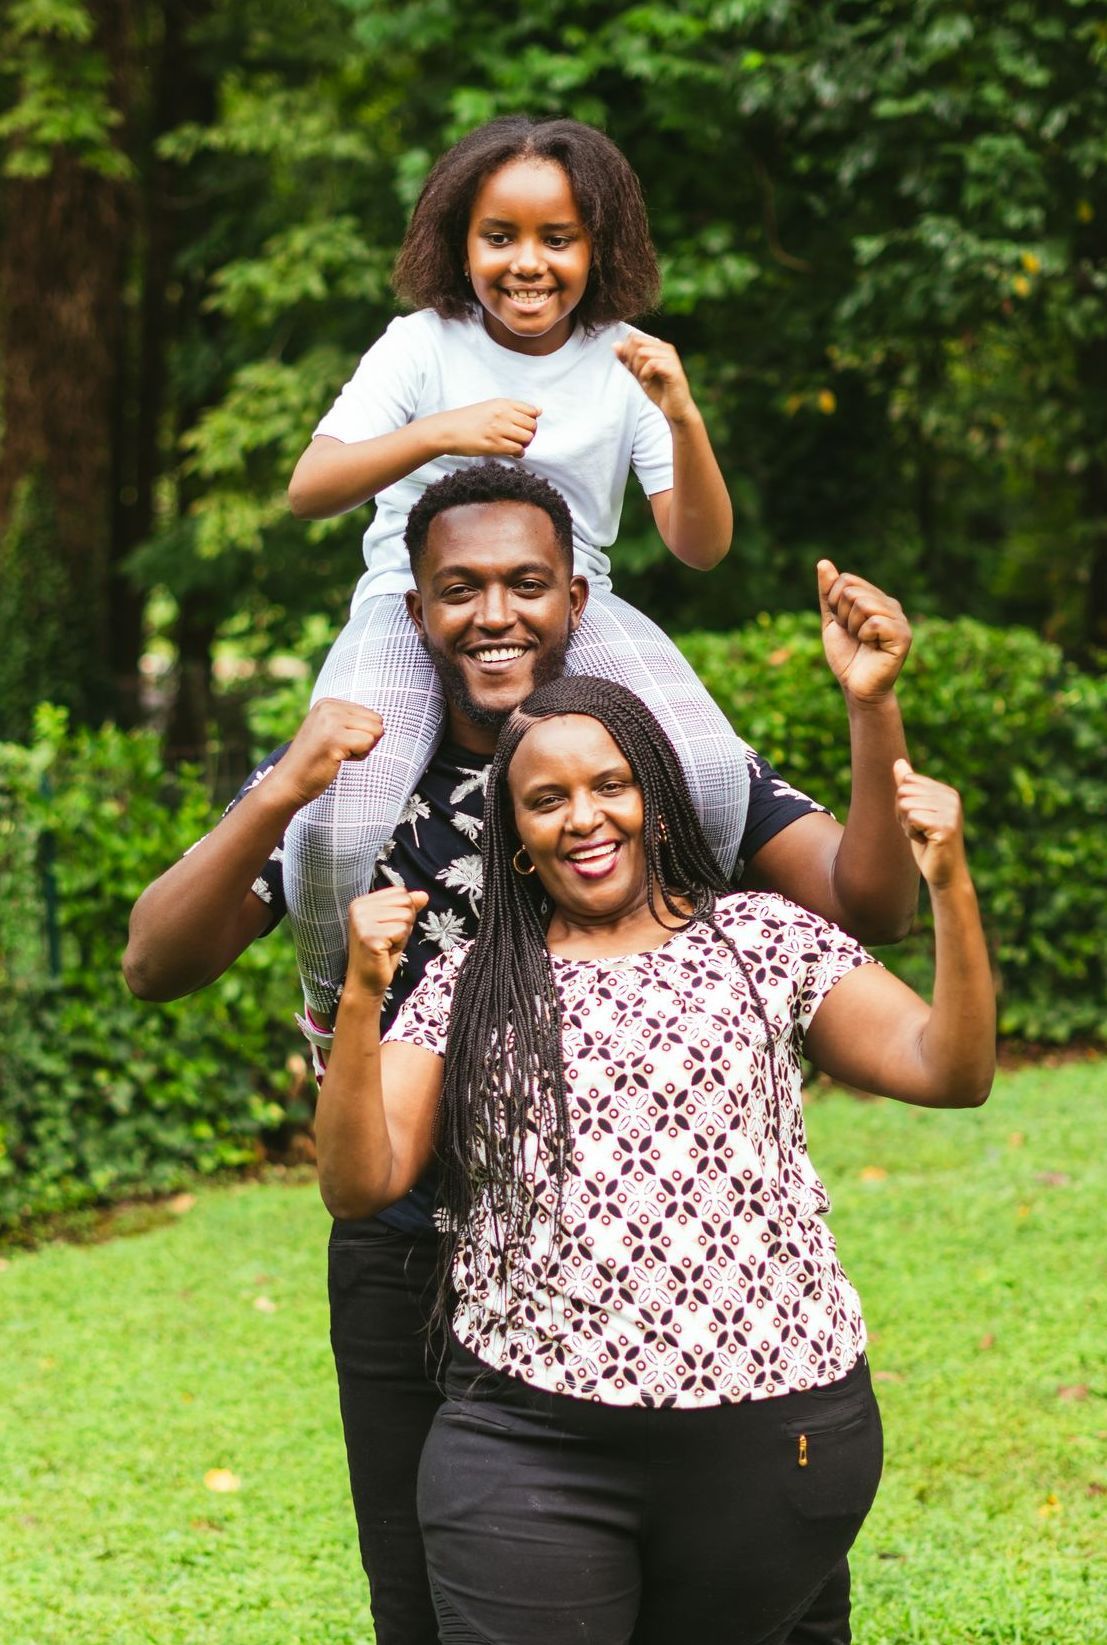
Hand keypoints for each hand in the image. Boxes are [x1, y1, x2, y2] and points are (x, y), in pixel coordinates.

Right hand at [273, 698, 383, 808]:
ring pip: (375, 732)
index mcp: (328, 703)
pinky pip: (368, 744)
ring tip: (338, 754)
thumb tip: (383, 724)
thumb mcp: (330, 730)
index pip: (371, 714)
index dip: (361, 734)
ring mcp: (330, 721)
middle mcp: (329, 707)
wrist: (289, 782)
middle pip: (377, 721)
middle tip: (340, 750)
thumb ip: (351, 722)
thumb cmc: (315, 761)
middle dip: (365, 741)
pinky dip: (359, 757)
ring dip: (362, 749)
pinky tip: (337, 760)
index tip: (337, 743)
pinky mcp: (334, 738)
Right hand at [346, 887, 429, 997]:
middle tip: (389, 939)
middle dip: (405, 923)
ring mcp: (362, 922)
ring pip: (406, 916)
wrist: (366, 982)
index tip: (388, 929)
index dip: (403, 912)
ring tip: (387, 945)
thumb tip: (424, 895)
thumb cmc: (381, 954)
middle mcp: (358, 908)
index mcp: (362, 902)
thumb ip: (407, 908)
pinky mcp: (369, 937)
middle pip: (405, 902)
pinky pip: (402, 930)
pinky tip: (386, 952)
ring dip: (402, 935)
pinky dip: (400, 943)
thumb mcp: (396, 925)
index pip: (400, 892)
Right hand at [435, 399, 540, 457]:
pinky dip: (519, 453)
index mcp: (502, 403)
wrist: (447, 430)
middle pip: (532, 426)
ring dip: (525, 444)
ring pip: (527, 438)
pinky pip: (517, 450)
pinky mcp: (493, 445)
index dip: (532, 421)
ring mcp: (498, 429)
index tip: (524, 427)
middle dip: (530, 434)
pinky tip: (513, 453)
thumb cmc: (469, 419)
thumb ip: (513, 409)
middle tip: (521, 439)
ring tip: (516, 446)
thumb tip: (539, 411)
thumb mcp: (490, 406)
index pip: (531, 411)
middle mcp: (502, 414)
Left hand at [614, 330, 695, 423]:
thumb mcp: (638, 374)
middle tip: (639, 375)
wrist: (675, 409)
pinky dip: (645, 375)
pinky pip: (651, 364)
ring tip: (645, 380)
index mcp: (659, 346)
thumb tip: (614, 345)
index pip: (633, 338)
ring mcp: (671, 357)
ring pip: (642, 352)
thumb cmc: (659, 391)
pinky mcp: (673, 368)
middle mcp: (666, 348)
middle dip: (631, 360)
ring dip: (638, 369)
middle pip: (636, 342)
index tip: (634, 370)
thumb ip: (627, 360)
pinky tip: (648, 383)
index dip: (627, 354)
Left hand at [818, 561, 911, 702]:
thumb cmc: (846, 655)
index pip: (846, 580)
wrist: (856, 686)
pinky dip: (864, 636)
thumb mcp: (832, 620)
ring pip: (863, 604)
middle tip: (854, 635)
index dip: (834, 604)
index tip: (843, 624)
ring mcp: (900, 619)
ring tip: (863, 641)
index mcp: (876, 598)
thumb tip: (823, 562)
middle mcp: (890, 605)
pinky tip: (872, 647)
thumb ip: (828, 593)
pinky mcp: (903, 636)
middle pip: (852, 591)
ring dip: (853, 627)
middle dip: (842, 616)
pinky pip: (874, 622)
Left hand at [894, 761, 967, 889]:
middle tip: (919, 829)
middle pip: (903, 791)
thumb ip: (907, 787)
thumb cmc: (927, 844)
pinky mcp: (946, 825)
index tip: (917, 819)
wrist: (944, 873)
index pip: (907, 781)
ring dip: (906, 824)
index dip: (903, 803)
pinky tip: (925, 841)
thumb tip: (898, 762)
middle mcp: (951, 797)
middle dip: (902, 814)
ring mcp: (950, 811)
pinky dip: (911, 832)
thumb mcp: (914, 812)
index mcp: (945, 791)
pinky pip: (912, 818)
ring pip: (905, 804)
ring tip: (923, 835)